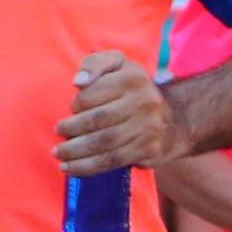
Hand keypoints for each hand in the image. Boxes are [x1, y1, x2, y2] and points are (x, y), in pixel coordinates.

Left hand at [56, 50, 179, 175]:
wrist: (173, 120)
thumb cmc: (133, 89)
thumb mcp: (117, 64)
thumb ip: (94, 64)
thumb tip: (78, 82)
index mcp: (133, 77)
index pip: (94, 94)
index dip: (76, 105)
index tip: (70, 111)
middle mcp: (144, 101)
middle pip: (98, 120)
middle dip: (72, 129)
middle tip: (58, 133)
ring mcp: (148, 128)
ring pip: (104, 143)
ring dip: (75, 152)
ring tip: (58, 153)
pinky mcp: (148, 150)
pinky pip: (112, 161)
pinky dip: (87, 167)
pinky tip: (70, 167)